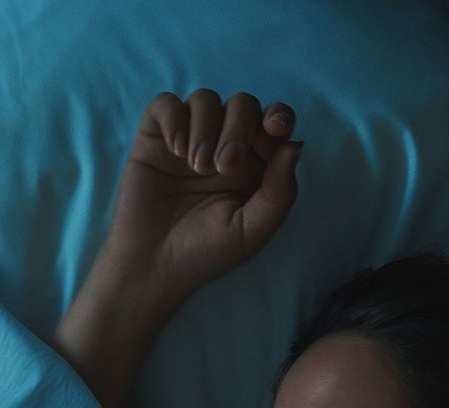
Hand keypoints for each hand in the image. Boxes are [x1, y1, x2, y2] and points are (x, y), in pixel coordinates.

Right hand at [91, 90, 303, 318]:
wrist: (153, 268)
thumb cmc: (206, 253)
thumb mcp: (253, 230)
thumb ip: (280, 190)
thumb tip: (295, 143)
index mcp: (255, 165)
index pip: (273, 122)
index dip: (278, 118)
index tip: (275, 129)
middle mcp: (223, 145)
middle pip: (242, 105)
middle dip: (239, 128)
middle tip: (223, 167)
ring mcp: (189, 139)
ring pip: (206, 99)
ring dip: (206, 127)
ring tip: (196, 167)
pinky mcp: (155, 138)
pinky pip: (167, 104)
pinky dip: (175, 118)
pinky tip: (176, 150)